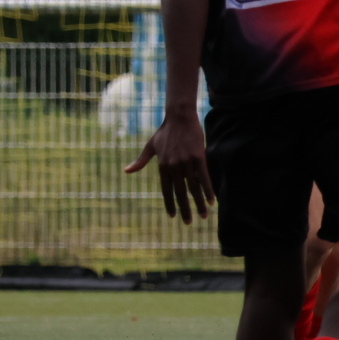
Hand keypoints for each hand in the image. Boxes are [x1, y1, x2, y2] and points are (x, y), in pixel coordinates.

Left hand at [125, 109, 214, 223]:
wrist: (179, 117)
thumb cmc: (165, 131)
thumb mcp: (150, 146)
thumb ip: (140, 160)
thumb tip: (126, 171)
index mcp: (162, 166)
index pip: (166, 190)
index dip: (170, 204)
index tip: (174, 216)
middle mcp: (173, 167)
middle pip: (180, 193)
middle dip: (185, 210)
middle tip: (189, 223)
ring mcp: (186, 163)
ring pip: (193, 188)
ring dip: (199, 204)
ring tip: (204, 215)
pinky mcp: (198, 158)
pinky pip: (204, 178)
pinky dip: (208, 190)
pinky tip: (212, 200)